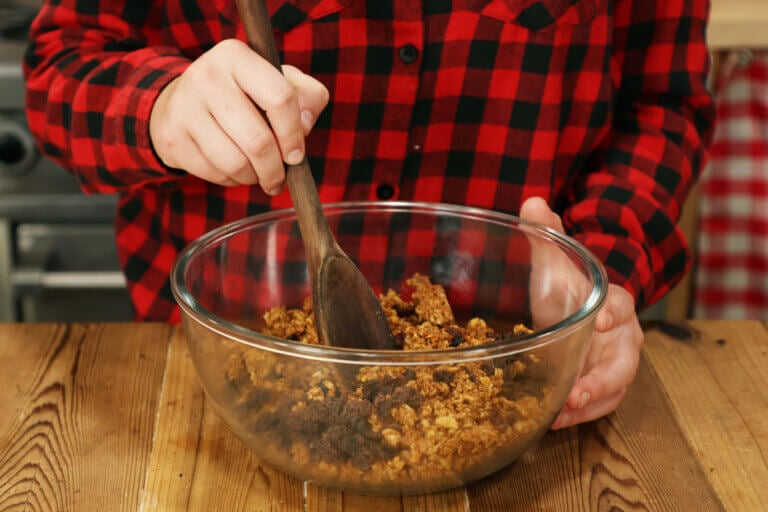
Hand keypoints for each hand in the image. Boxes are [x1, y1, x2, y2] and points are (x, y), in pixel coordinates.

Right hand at [149, 39, 328, 194]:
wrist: (179, 104)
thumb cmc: (243, 95)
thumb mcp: (277, 82)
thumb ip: (307, 96)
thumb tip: (304, 124)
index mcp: (237, 56)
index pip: (280, 97)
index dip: (294, 134)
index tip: (296, 154)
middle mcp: (207, 76)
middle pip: (258, 140)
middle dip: (275, 168)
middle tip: (280, 177)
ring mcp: (186, 108)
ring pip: (236, 163)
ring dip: (255, 177)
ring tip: (259, 174)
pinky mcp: (173, 138)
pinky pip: (215, 173)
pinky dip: (233, 180)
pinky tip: (235, 170)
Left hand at [519, 197, 643, 428]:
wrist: (577, 308)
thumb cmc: (568, 285)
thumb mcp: (555, 262)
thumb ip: (546, 235)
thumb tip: (531, 203)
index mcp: (613, 302)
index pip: (622, 305)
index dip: (613, 312)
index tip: (599, 319)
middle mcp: (621, 337)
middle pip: (624, 361)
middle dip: (604, 379)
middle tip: (578, 393)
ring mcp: (612, 364)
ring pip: (613, 389)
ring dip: (590, 404)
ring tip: (562, 415)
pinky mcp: (599, 386)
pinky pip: (597, 404)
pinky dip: (580, 415)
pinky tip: (553, 421)